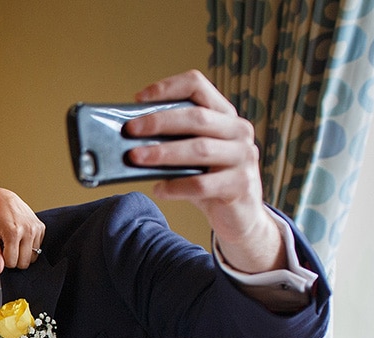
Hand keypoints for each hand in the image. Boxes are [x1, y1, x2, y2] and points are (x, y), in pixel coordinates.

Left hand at [0, 187, 44, 271]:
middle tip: (6, 248)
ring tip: (14, 243)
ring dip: (23, 255)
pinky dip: (29, 247)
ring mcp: (36, 228)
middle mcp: (28, 230)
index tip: (0, 251)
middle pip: (24, 263)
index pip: (12, 263)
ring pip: (33, 258)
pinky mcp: (41, 227)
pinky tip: (21, 238)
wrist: (2, 199)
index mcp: (13, 232)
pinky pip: (38, 248)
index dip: (4, 261)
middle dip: (14, 260)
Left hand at [125, 70, 282, 271]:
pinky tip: (158, 189)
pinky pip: (202, 184)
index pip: (198, 86)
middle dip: (159, 122)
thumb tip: (130, 136)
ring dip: (163, 153)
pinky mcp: (240, 185)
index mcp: (225, 115)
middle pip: (197, 117)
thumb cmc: (208, 179)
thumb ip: (172, 141)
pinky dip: (176, 186)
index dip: (168, 87)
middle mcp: (239, 130)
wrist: (240, 215)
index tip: (139, 98)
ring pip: (199, 149)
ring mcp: (243, 157)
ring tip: (135, 158)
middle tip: (130, 130)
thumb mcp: (192, 155)